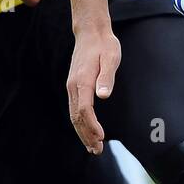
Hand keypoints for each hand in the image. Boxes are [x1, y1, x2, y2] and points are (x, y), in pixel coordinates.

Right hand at [66, 27, 119, 153]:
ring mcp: (72, 87)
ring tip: (93, 147)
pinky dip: (80, 123)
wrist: (91, 33)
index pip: (84, 109)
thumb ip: (107, 77)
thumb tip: (103, 95)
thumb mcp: (111, 57)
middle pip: (77, 116)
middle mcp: (73, 86)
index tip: (101, 137)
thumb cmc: (104, 45)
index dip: (92, 125)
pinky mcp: (74, 87)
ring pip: (74, 115)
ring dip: (82, 132)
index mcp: (82, 81)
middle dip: (86, 135)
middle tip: (97, 151)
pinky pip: (75, 109)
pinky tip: (87, 132)